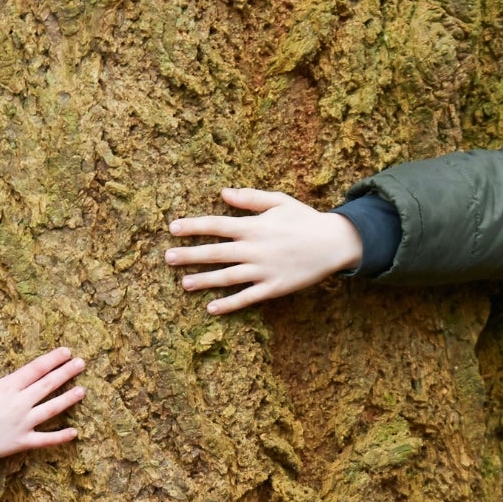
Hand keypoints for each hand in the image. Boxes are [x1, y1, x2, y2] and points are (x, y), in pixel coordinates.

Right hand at [0, 330, 85, 488]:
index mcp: (7, 387)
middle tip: (82, 363)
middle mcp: (19, 403)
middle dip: (66, 373)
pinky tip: (74, 432)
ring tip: (82, 391)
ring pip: (51, 409)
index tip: (66, 351)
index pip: (36, 369)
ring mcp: (23, 423)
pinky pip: (45, 439)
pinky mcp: (22, 441)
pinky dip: (60, 437)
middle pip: (48, 385)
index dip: (52, 359)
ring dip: (68, 399)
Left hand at [166, 188, 363, 314]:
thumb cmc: (304, 219)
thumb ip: (250, 199)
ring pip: (227, 277)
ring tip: (183, 284)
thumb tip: (223, 193)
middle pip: (216, 252)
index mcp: (254, 226)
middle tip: (168, 258)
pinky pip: (247, 298)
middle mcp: (255, 249)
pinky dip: (229, 304)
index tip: (173, 228)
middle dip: (190, 255)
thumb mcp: (279, 201)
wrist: (334, 243)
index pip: (217, 225)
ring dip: (204, 281)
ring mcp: (264, 270)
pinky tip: (211, 308)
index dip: (193, 227)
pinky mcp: (274, 287)